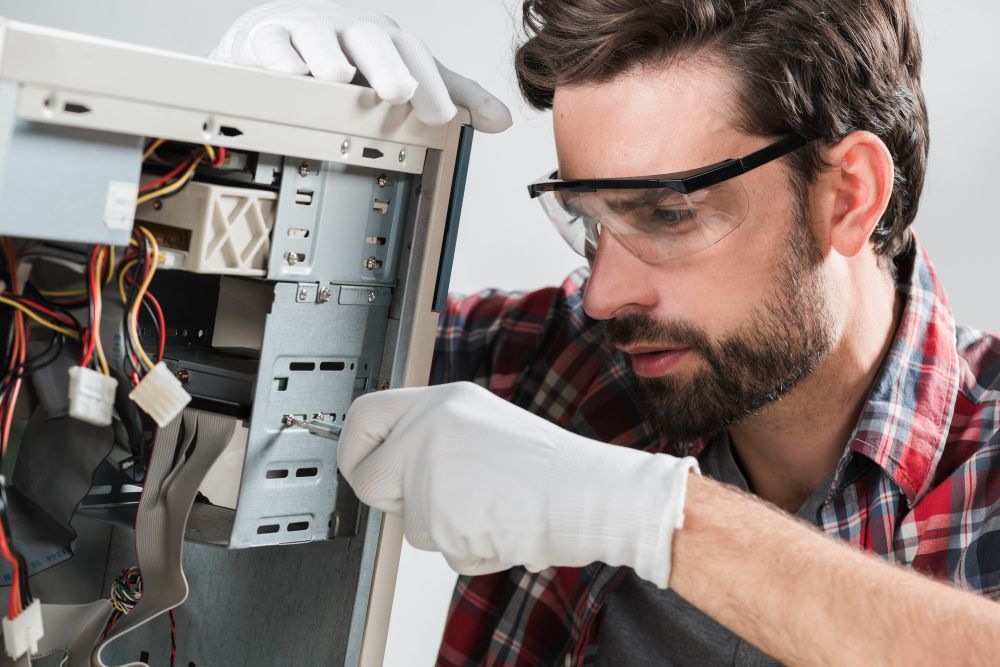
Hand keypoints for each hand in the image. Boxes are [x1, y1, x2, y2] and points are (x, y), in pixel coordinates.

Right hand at [211, 0, 512, 132]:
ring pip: (319, 36)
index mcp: (388, 41)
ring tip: (338, 76)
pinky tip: (289, 75)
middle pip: (372, 41)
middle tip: (399, 91)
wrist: (283, 29)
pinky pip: (272, 44)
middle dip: (388, 65)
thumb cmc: (351, 54)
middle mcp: (351, 31)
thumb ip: (453, 94)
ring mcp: (308, 31)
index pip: (416, 59)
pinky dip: (280, 58)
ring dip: (329, 55)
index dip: (431, 85)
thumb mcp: (406, 72)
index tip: (444, 116)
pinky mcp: (267, 38)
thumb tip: (502, 121)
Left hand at [338, 382, 698, 586]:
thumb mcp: (485, 425)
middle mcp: (429, 430)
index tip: (359, 462)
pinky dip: (467, 550)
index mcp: (443, 402)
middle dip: (394, 498)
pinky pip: (437, 548)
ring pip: (407, 522)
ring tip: (489, 508)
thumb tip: (398, 464)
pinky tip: (498, 526)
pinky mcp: (436, 513)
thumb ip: (436, 437)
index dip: (354, 445)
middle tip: (438, 499)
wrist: (587, 492)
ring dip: (442, 528)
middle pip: (367, 476)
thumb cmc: (550, 468)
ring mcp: (429, 472)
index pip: (363, 414)